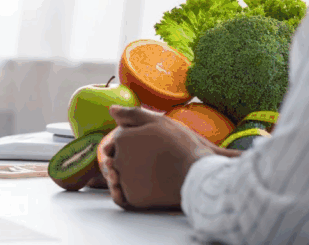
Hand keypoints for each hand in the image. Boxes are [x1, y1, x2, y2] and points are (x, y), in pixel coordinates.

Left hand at [100, 105, 230, 210]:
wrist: (197, 173)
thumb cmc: (179, 143)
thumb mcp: (157, 121)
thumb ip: (132, 114)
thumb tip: (112, 109)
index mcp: (122, 139)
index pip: (118, 141)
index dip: (133, 142)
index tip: (148, 145)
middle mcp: (118, 159)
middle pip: (117, 159)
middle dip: (130, 158)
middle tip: (152, 160)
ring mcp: (124, 180)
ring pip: (122, 177)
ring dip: (132, 175)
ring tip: (154, 173)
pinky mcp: (133, 198)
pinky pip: (128, 194)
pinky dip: (138, 190)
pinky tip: (154, 185)